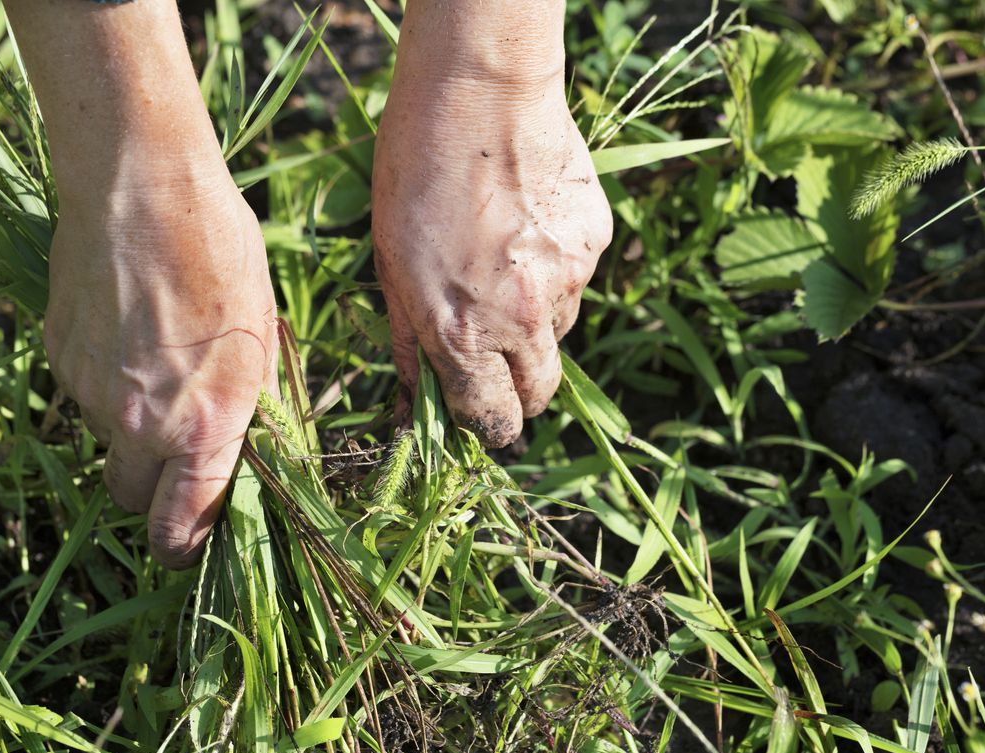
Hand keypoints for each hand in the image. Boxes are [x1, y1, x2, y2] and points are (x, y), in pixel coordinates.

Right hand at [44, 166, 275, 567]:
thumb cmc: (221, 254)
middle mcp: (142, 424)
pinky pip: (81, 395)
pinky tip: (125, 332)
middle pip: (131, 499)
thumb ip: (249, 409)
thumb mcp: (261, 337)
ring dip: (128, 428)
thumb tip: (246, 454)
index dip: (186, 547)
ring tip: (156, 363)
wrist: (142, 187)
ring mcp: (91, 393)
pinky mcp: (58, 359)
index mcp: (205, 425)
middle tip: (176, 452)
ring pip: (106, 442)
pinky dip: (102, 383)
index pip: (181, 530)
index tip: (190, 543)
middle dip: (152, 491)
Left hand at [371, 13, 611, 447]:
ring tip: (502, 263)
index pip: (492, 420)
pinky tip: (526, 226)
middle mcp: (523, 320)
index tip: (483, 418)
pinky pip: (576, 279)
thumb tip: (413, 399)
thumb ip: (409, 340)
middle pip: (539, 394)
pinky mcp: (594, 244)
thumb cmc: (414, 174)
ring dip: (535, 322)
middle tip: (497, 360)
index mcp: (462, 334)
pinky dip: (555, 270)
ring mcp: (567, 281)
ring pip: (559, 332)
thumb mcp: (389, 264)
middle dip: (519, 391)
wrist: (480, 94)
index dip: (487, 426)